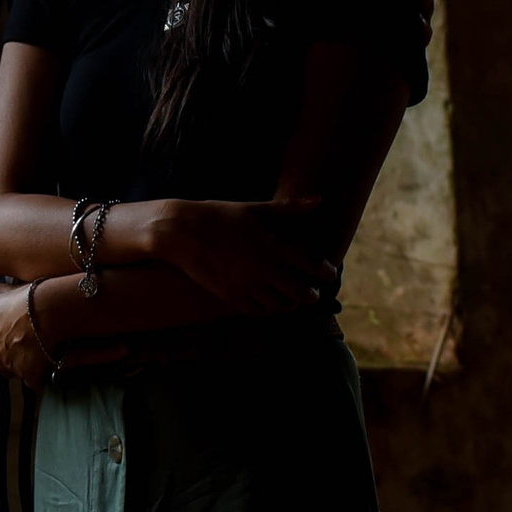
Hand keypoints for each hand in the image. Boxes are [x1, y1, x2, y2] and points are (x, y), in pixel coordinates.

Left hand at [0, 283, 53, 385]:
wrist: (48, 309)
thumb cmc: (25, 302)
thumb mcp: (3, 299)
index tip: (1, 356)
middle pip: (1, 370)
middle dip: (12, 364)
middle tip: (27, 350)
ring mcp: (13, 366)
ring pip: (19, 376)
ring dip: (28, 370)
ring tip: (40, 354)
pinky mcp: (31, 374)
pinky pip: (35, 382)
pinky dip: (42, 376)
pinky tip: (49, 363)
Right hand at [149, 198, 334, 314]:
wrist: (182, 232)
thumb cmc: (222, 215)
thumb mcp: (256, 208)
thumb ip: (290, 208)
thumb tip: (319, 200)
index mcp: (273, 244)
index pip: (311, 265)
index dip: (325, 272)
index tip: (329, 274)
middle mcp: (264, 267)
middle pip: (302, 292)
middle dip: (312, 295)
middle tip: (313, 292)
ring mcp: (247, 284)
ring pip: (281, 306)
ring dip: (291, 304)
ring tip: (292, 299)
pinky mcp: (231, 296)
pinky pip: (258, 312)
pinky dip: (269, 310)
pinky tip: (270, 302)